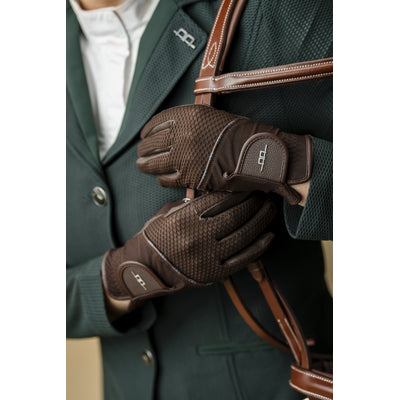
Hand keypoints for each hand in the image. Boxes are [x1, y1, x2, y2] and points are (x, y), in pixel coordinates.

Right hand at [101, 191, 275, 311]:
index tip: (246, 183)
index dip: (236, 191)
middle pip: (235, 216)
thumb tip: (217, 193)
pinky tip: (268, 235)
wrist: (146, 269)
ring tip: (270, 208)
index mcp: (184, 219)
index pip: (218, 200)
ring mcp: (208, 257)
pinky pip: (242, 259)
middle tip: (263, 192)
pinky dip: (258, 247)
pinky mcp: (215, 273)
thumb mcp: (167, 213)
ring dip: (260, 220)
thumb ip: (191, 204)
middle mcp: (198, 237)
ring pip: (243, 235)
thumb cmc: (156, 237)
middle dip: (253, 201)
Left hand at [137, 105, 312, 204]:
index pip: (156, 123)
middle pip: (151, 144)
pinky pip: (165, 179)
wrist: (258, 154)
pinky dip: (161, 178)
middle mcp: (182, 135)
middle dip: (143, 150)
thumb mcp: (213, 117)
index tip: (144, 135)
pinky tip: (162, 177)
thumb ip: (190, 123)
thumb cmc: (241, 134)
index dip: (147, 131)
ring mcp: (184, 157)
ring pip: (153, 163)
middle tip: (141, 153)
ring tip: (143, 165)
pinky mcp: (189, 177)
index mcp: (188, 116)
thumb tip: (172, 131)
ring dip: (145, 165)